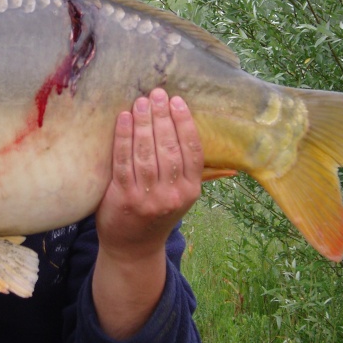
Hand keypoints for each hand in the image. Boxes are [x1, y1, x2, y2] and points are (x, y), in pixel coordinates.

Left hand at [92, 89, 203, 338]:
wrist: (132, 249)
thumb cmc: (157, 214)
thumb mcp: (181, 197)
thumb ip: (192, 173)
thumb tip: (219, 154)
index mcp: (190, 191)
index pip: (192, 151)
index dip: (184, 123)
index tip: (177, 101)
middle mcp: (172, 195)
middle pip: (168, 148)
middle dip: (162, 117)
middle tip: (156, 93)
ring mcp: (147, 197)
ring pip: (146, 153)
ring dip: (143, 123)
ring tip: (140, 102)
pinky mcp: (123, 197)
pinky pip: (123, 162)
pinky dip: (123, 138)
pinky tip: (123, 119)